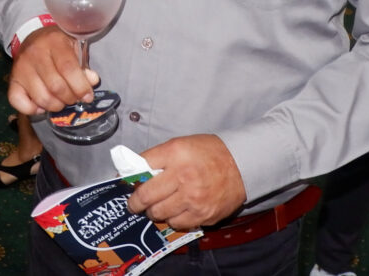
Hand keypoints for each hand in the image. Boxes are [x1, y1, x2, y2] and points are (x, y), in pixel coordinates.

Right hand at [8, 25, 97, 115]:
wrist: (33, 37)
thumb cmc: (58, 45)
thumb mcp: (74, 48)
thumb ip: (83, 66)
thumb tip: (93, 81)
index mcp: (54, 42)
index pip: (68, 69)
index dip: (80, 87)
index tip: (88, 97)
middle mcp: (34, 54)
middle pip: (55, 86)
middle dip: (69, 98)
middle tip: (74, 98)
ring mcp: (21, 68)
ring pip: (41, 97)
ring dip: (55, 106)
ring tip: (61, 101)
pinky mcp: (12, 80)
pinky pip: (18, 102)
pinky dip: (32, 110)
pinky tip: (42, 105)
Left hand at [129, 135, 246, 229]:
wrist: (242, 165)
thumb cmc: (209, 153)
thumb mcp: (182, 145)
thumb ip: (159, 158)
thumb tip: (136, 173)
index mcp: (176, 153)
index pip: (141, 166)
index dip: (129, 177)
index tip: (126, 183)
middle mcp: (183, 176)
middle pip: (145, 196)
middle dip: (135, 202)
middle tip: (135, 204)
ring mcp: (193, 198)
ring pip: (158, 213)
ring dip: (153, 212)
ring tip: (156, 207)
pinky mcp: (203, 214)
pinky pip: (176, 224)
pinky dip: (172, 219)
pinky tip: (175, 211)